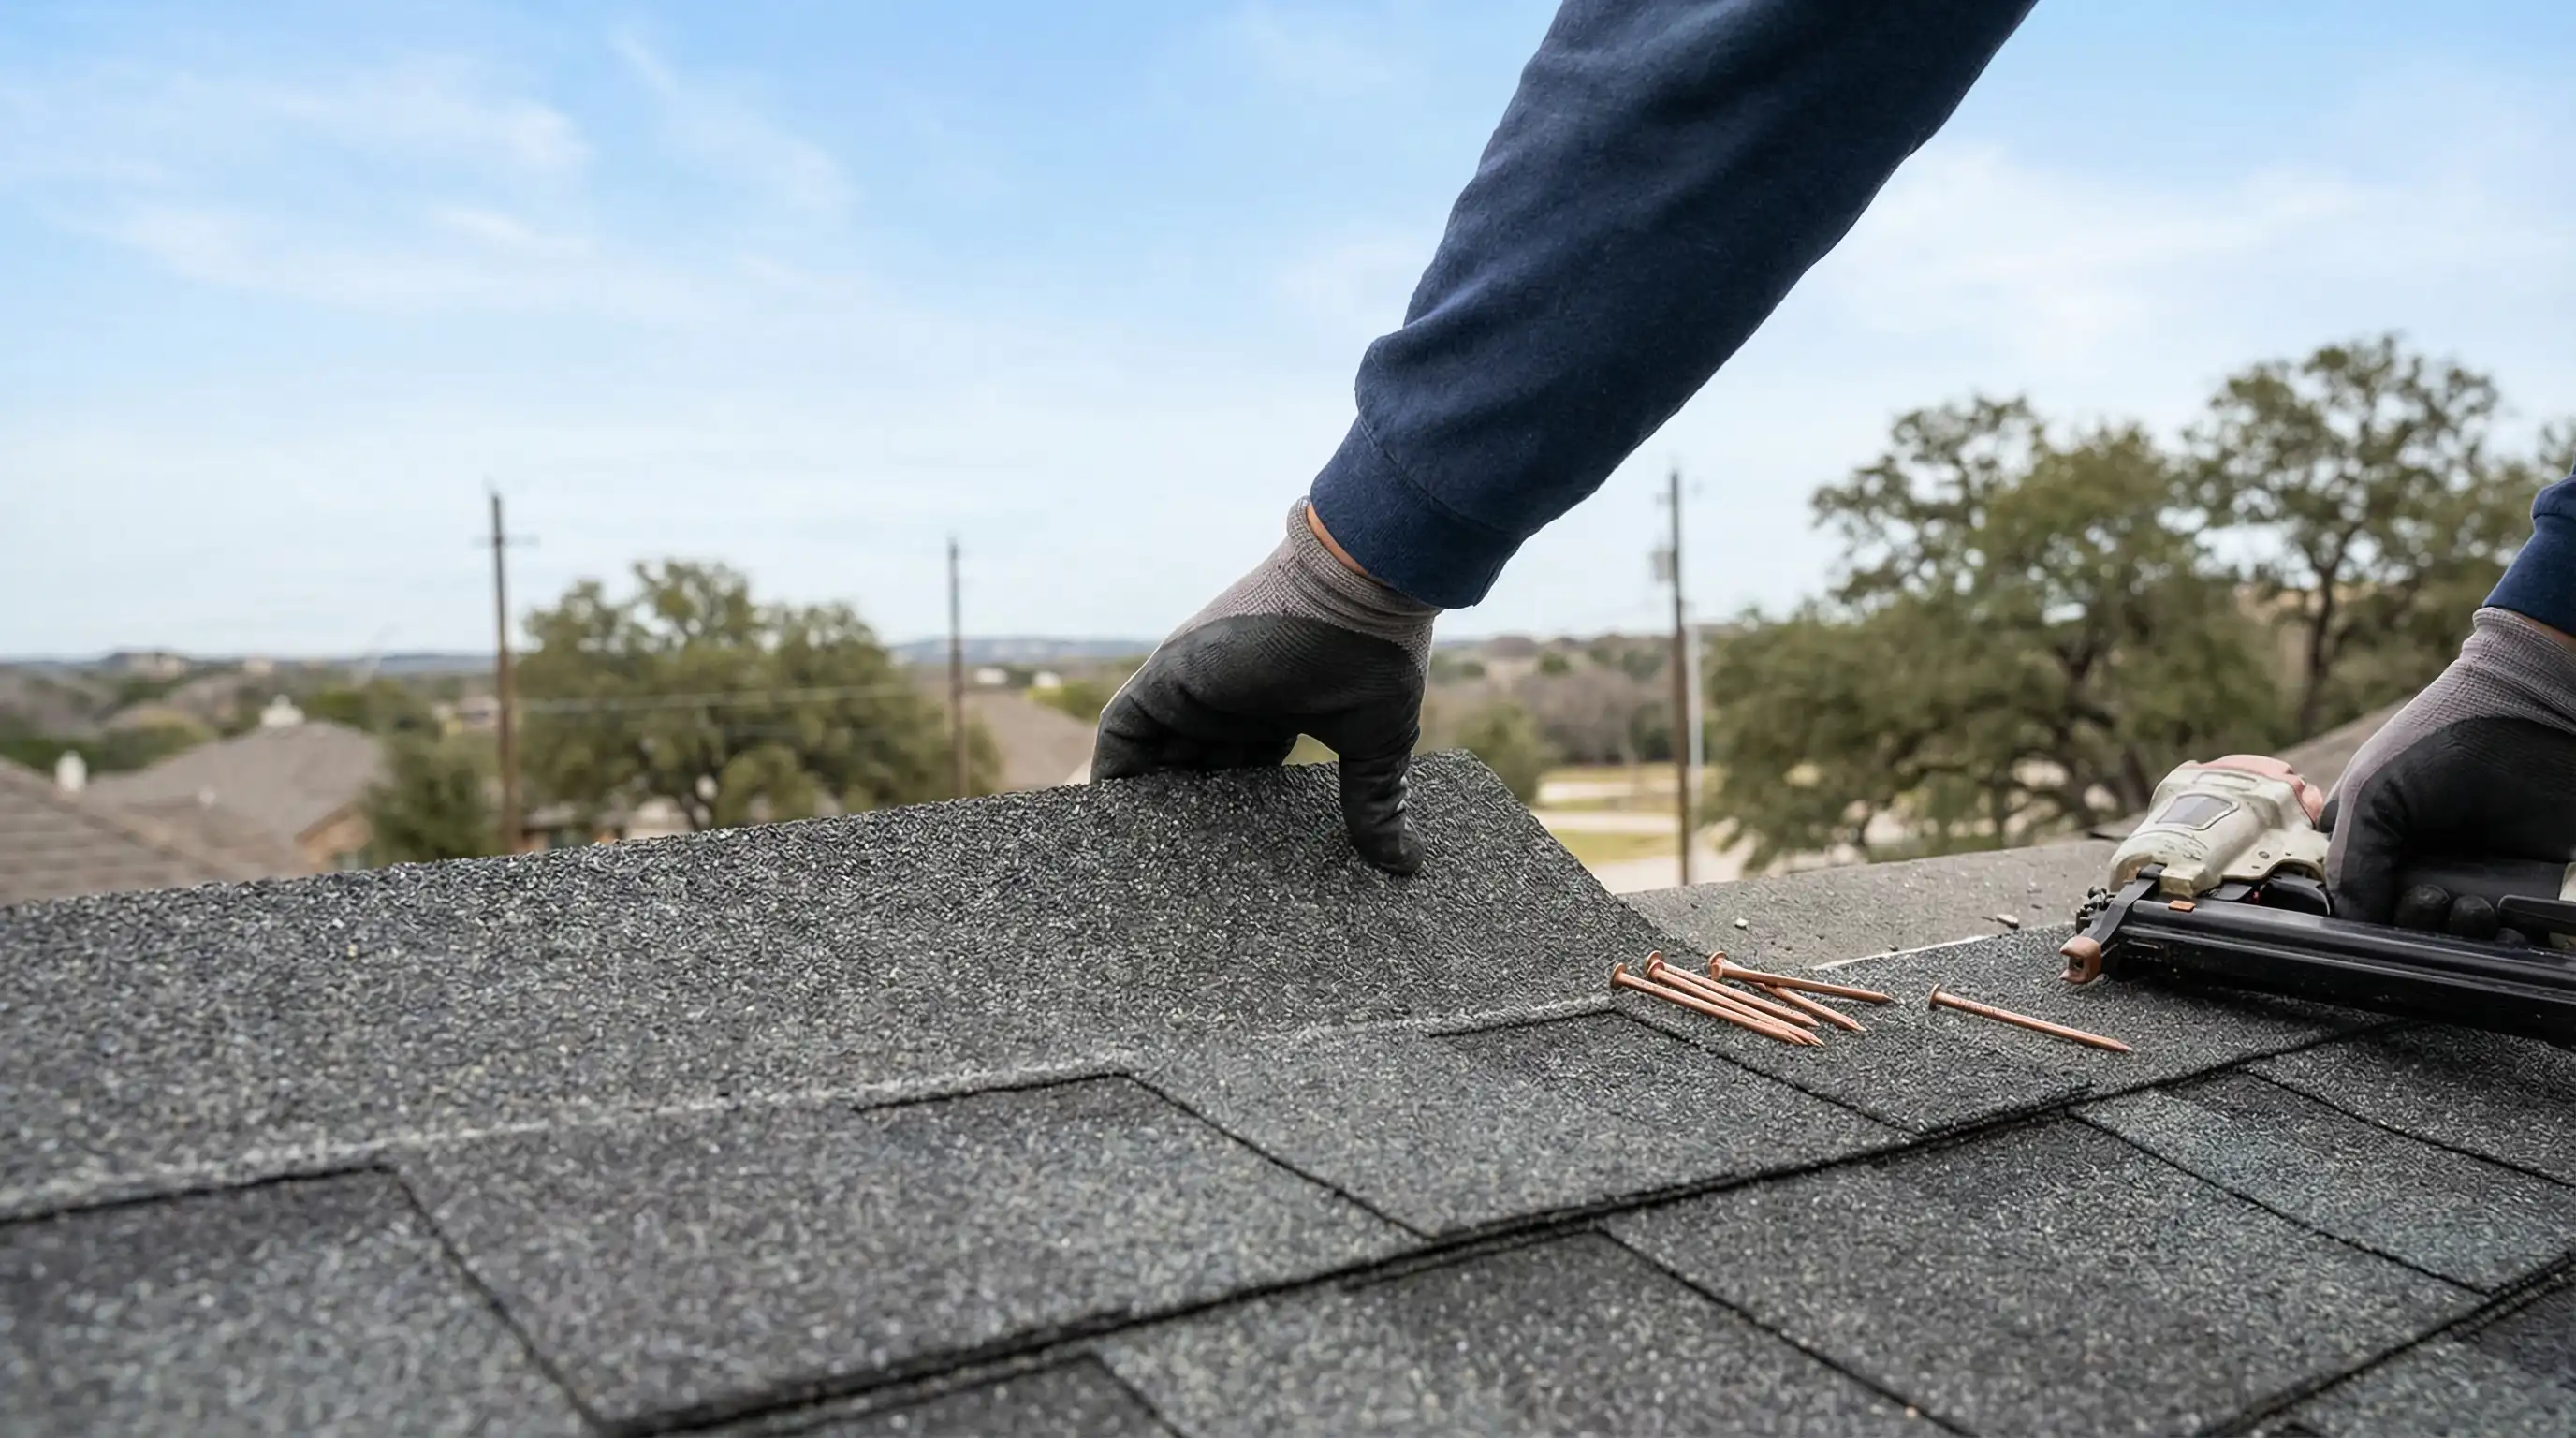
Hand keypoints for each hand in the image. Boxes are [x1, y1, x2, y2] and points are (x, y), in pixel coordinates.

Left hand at [1092, 500, 1438, 873]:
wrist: (1361, 584)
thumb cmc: (1377, 653)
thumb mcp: (1379, 741)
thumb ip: (1378, 802)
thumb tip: (1406, 863)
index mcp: (1273, 709)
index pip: (1238, 766)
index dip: (1229, 812)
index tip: (1229, 861)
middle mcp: (1227, 698)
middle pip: (1190, 764)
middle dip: (1181, 814)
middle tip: (1173, 875)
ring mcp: (1195, 686)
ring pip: (1151, 751)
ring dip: (1141, 799)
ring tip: (1135, 859)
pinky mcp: (1168, 677)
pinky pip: (1120, 731)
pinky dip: (1112, 773)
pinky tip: (1113, 822)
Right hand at [2323, 608, 2575, 930]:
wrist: (2532, 714)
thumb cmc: (2440, 739)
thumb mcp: (2372, 794)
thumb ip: (2351, 865)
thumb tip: (2352, 927)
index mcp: (2368, 843)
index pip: (2349, 904)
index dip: (2359, 921)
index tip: (2377, 914)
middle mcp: (2414, 866)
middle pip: (2399, 930)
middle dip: (2412, 928)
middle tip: (2433, 897)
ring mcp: (2466, 878)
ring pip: (2450, 941)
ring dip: (2456, 939)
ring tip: (2472, 906)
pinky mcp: (2517, 888)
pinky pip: (2505, 940)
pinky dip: (2502, 946)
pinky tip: (2501, 925)